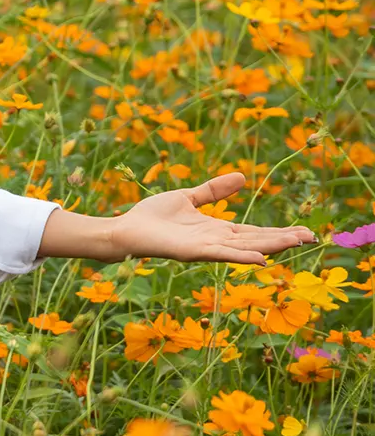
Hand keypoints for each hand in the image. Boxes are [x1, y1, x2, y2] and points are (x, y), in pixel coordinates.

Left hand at [111, 172, 314, 263]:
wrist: (125, 228)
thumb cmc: (152, 216)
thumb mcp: (188, 198)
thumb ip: (214, 190)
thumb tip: (241, 177)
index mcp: (216, 230)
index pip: (254, 232)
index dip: (278, 232)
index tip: (304, 231)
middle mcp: (215, 241)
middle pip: (256, 241)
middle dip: (283, 239)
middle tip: (311, 237)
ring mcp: (205, 248)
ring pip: (245, 248)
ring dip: (271, 246)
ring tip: (296, 242)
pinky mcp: (191, 252)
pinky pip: (220, 254)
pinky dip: (241, 257)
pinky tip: (261, 258)